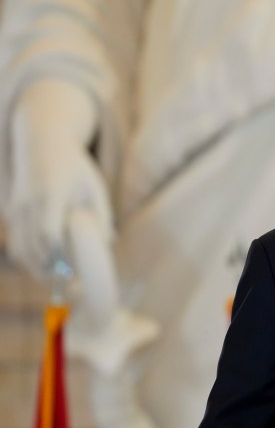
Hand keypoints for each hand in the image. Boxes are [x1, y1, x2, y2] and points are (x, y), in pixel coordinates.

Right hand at [7, 79, 111, 278]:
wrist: (41, 142)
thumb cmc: (75, 166)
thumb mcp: (94, 185)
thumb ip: (102, 213)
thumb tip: (109, 241)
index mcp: (51, 194)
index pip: (47, 231)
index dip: (56, 254)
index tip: (69, 270)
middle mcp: (28, 201)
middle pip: (31, 245)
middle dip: (47, 268)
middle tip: (66, 285)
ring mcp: (16, 206)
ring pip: (19, 247)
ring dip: (35, 267)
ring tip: (55, 281)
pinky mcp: (11, 211)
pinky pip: (16, 241)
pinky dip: (28, 257)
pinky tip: (44, 267)